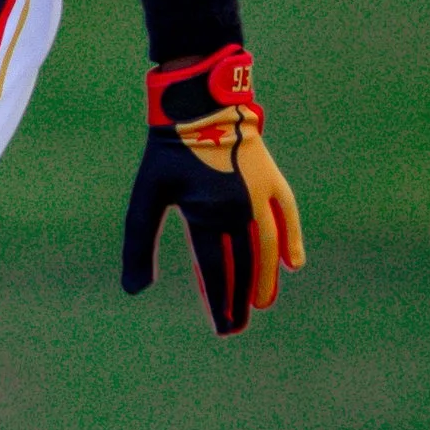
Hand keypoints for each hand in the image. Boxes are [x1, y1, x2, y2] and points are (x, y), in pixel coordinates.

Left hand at [121, 48, 305, 336]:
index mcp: (206, 213)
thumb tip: (135, 290)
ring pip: (266, 246)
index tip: (221, 328)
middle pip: (243, 265)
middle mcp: (237, 208)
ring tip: (263, 303)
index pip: (215, 269)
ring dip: (266, 278)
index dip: (218, 301)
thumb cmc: (167, 151)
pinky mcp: (271, 177)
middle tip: (236, 328)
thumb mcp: (148, 197)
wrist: (199, 102)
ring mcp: (259, 192)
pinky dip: (292, 238)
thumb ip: (140, 243)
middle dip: (240, 299)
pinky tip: (295, 264)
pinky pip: (287, 213)